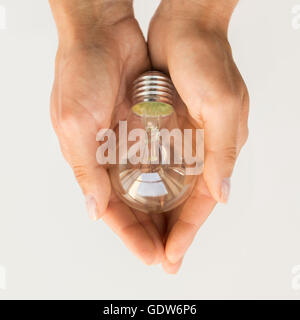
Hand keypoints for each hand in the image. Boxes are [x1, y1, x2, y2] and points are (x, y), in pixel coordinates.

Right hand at [50, 0, 163, 265]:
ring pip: (149, 188)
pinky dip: (172, 180)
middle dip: (150, 231)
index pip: (112, 211)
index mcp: (89, 161)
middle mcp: (110, 157)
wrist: (103, 33)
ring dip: (163, 211)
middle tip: (170, 255)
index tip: (152, 256)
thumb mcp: (74, 122)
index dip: (131, 236)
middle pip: (133, 206)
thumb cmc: (81, 71)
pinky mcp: (147, 127)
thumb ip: (85, 168)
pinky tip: (185, 196)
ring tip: (181, 234)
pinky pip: (161, 161)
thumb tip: (95, 209)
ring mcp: (131, 143)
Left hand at [148, 0, 248, 271]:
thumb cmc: (205, 57)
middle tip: (158, 259)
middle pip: (184, 203)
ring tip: (147, 239)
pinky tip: (139, 201)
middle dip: (171, 231)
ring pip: (170, 189)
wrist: (184, 26)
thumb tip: (222, 194)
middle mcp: (201, 149)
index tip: (171, 256)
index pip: (200, 203)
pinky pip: (158, 166)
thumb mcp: (220, 103)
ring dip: (159, 214)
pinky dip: (149, 187)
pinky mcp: (166, 128)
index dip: (186, 232)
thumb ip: (221, 150)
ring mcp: (183, 140)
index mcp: (218, 148)